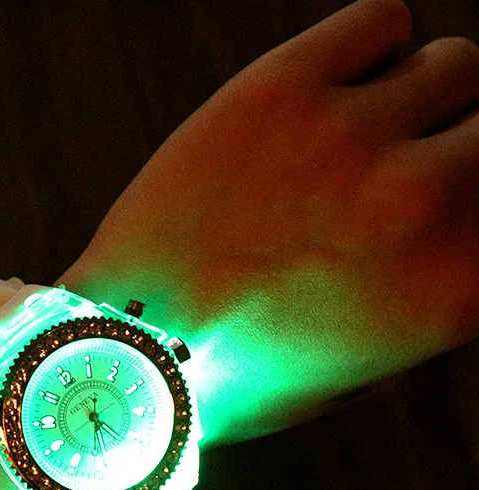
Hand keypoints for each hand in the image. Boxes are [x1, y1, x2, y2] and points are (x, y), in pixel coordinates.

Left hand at [60, 0, 478, 443]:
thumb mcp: (364, 363)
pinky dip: (371, 51)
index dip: (477, 203)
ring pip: (452, 66)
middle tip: (403, 176)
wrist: (130, 350)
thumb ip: (433, 285)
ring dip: (416, 103)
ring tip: (357, 143)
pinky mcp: (279, 89)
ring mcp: (350, 136)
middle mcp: (422, 200)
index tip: (454, 200)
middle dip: (458, 150)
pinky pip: (381, 21)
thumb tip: (463, 217)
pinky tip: (334, 92)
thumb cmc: (240, 370)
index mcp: (455, 286)